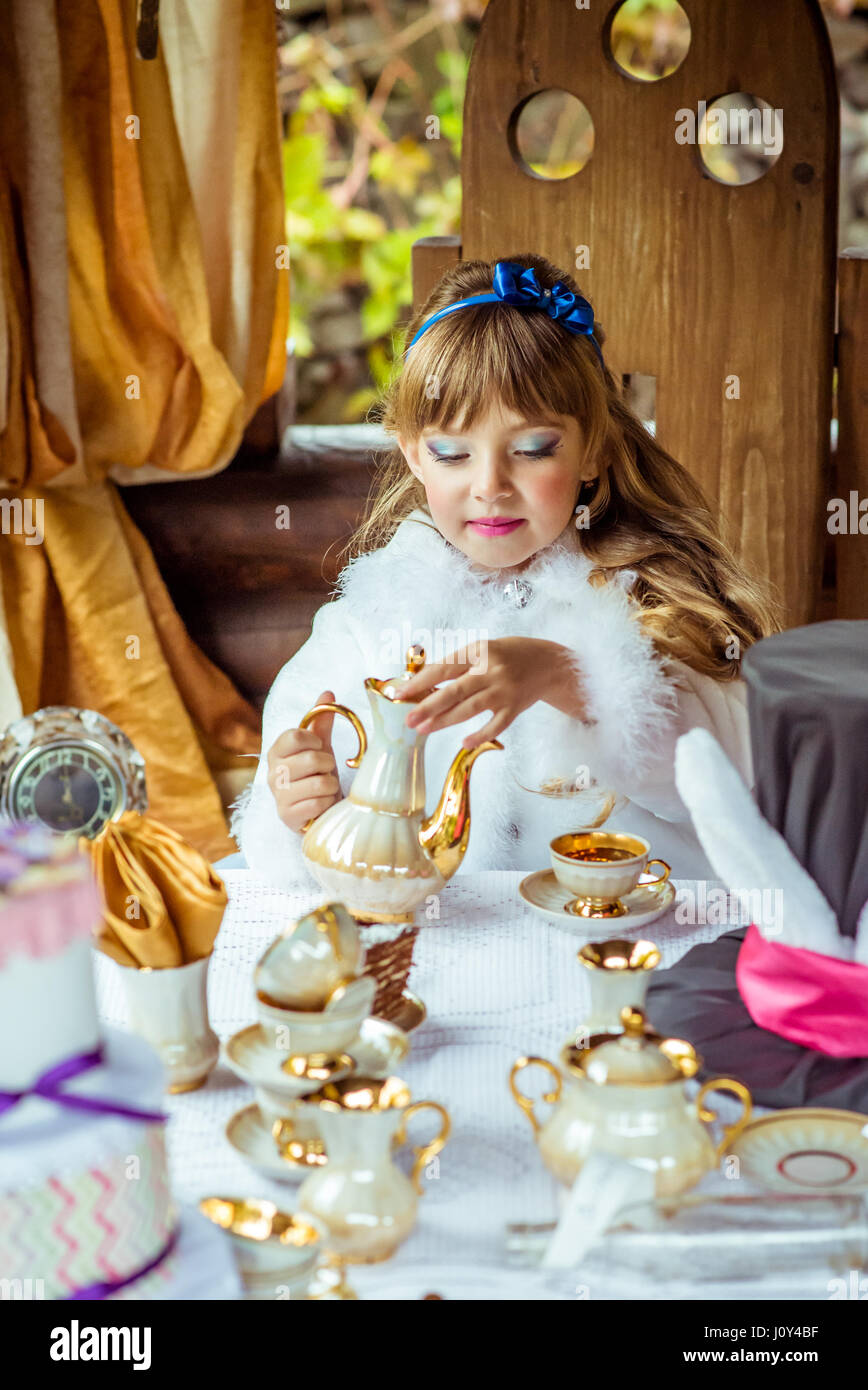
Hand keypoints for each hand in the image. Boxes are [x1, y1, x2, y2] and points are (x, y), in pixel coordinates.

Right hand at [267, 689, 341, 832]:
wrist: (317, 810)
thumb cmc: (316, 775)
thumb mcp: (320, 747)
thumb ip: (321, 721)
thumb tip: (327, 693)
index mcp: (277, 751)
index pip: (294, 735)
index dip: (315, 741)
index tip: (319, 748)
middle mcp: (272, 772)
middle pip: (311, 758)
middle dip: (328, 765)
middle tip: (324, 772)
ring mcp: (278, 795)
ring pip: (319, 782)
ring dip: (330, 785)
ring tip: (324, 788)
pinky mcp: (287, 816)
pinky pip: (318, 803)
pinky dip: (327, 803)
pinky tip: (321, 804)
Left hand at [400, 638, 588, 748]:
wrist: (549, 663)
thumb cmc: (509, 656)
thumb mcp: (483, 650)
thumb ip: (458, 665)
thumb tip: (424, 685)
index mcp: (479, 651)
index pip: (443, 668)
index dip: (419, 682)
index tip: (400, 693)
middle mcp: (491, 670)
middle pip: (454, 690)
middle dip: (427, 706)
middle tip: (408, 719)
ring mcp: (504, 690)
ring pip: (469, 708)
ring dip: (444, 721)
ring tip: (424, 729)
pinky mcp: (515, 707)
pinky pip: (495, 725)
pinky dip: (479, 735)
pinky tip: (464, 743)